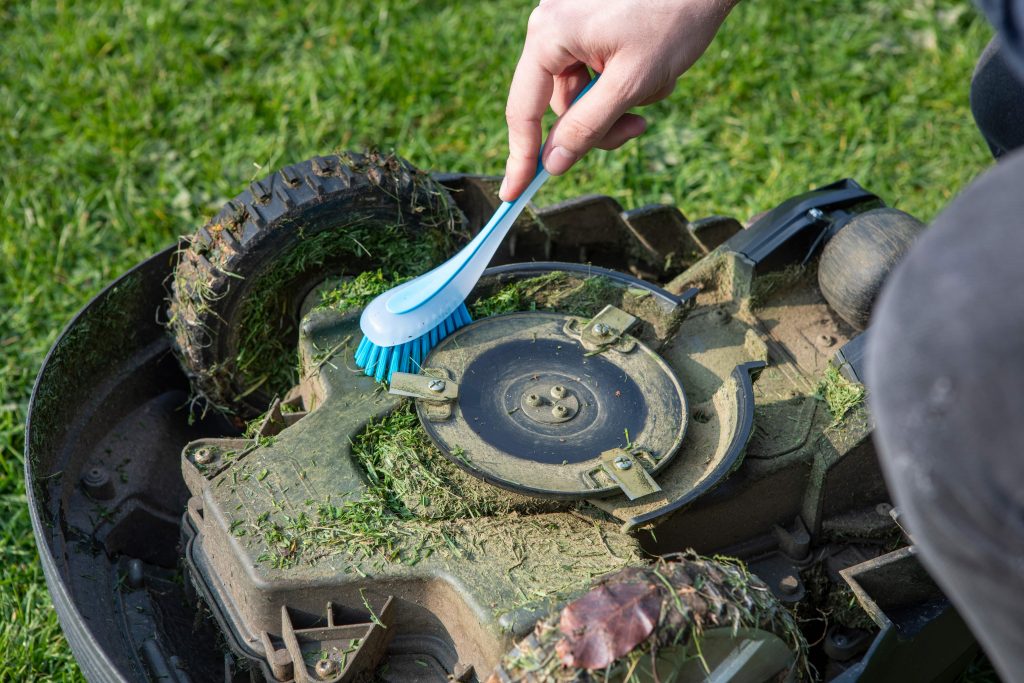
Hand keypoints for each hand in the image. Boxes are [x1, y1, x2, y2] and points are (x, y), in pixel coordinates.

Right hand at [500, 0, 738, 200]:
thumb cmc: (673, 21)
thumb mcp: (629, 83)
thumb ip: (587, 126)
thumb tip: (552, 164)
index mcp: (549, 35)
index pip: (523, 110)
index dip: (521, 156)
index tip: (513, 193)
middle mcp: (551, 27)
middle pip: (559, 105)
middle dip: (600, 123)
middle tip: (638, 127)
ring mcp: (570, 25)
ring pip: (582, 95)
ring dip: (619, 103)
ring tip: (657, 83)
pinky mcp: (590, 26)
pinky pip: (595, 74)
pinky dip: (623, 83)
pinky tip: (654, 67)